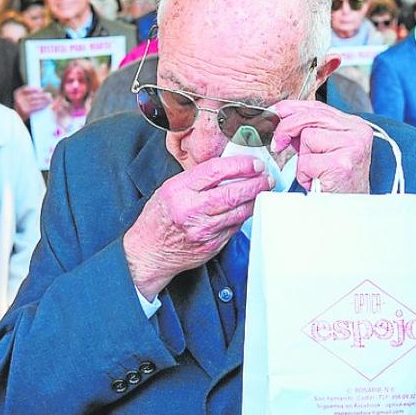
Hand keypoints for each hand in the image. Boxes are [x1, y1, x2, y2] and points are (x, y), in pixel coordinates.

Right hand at [13, 85, 51, 119]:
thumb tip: (42, 90)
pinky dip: (42, 106)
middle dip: (42, 95)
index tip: (42, 90)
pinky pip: (36, 107)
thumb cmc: (24, 105)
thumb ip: (30, 93)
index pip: (26, 89)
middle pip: (33, 96)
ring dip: (44, 101)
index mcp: (17, 93)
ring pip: (36, 101)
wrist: (19, 117)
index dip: (34, 89)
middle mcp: (18, 99)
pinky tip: (46, 106)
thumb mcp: (23, 97)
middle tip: (49, 95)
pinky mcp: (25, 111)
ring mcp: (21, 106)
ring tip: (50, 100)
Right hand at [123, 156, 272, 299]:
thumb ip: (197, 179)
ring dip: (254, 199)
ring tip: (262, 190)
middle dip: (255, 183)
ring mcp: (203, 229)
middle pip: (232, 192)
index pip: (216, 171)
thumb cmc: (159, 218)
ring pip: (239, 211)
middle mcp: (191, 209)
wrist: (149, 251)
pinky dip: (244, 216)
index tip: (254, 164)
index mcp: (179, 190)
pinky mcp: (212, 244)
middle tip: (266, 177)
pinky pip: (235, 227)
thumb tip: (228, 169)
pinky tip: (247, 208)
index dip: (240, 165)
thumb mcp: (170, 189)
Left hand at [271, 100, 371, 193]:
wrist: (348, 209)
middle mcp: (358, 132)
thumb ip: (306, 131)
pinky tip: (317, 181)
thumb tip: (279, 117)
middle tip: (278, 144)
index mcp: (354, 125)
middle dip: (286, 129)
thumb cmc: (334, 181)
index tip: (273, 113)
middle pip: (309, 117)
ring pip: (307, 137)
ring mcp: (353, 147)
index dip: (291, 108)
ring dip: (303, 159)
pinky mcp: (342, 164)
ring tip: (315, 172)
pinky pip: (307, 161)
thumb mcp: (322, 149)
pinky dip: (305, 174)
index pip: (317, 107)